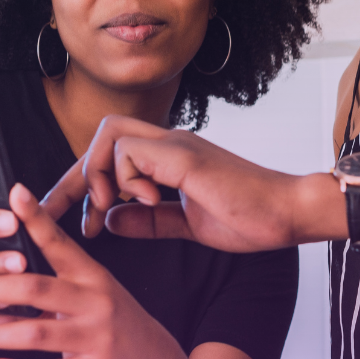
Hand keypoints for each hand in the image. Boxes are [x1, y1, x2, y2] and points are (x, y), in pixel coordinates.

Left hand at [0, 184, 196, 358]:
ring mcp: (98, 337)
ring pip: (38, 332)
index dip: (36, 218)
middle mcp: (96, 300)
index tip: (12, 193)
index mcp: (92, 275)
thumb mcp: (91, 295)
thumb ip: (45, 290)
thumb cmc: (114, 323)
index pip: (59, 242)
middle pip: (36, 287)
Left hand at [41, 114, 324, 250]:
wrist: (289, 213)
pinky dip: (127, 180)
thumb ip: (150, 221)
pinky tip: (150, 202)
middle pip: (104, 134)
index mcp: (171, 159)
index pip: (112, 157)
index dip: (81, 185)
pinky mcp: (183, 155)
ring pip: (110, 136)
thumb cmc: (251, 219)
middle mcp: (170, 144)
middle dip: (76, 176)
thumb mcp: (187, 225)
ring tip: (115, 207)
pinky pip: (130, 152)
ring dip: (101, 176)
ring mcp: (176, 145)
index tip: (70, 217)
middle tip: (79, 218)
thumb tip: (111, 220)